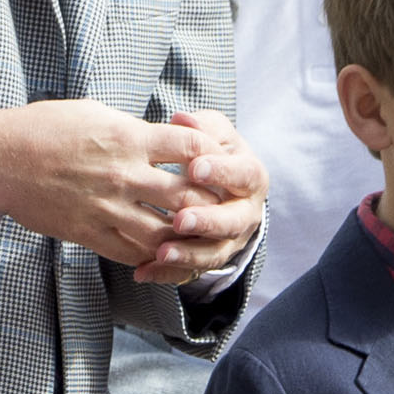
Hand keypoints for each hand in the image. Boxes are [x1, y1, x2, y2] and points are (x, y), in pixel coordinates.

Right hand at [0, 102, 266, 282]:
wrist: (1, 160)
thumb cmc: (46, 129)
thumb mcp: (96, 114)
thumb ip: (134, 130)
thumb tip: (163, 138)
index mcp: (128, 138)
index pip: (190, 146)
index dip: (211, 154)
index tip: (217, 160)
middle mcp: (123, 175)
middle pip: (186, 196)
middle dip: (208, 203)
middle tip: (220, 206)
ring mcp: (107, 208)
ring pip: (163, 233)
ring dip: (184, 237)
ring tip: (195, 236)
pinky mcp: (90, 233)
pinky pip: (131, 253)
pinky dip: (152, 256)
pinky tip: (162, 253)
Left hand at [131, 111, 267, 285]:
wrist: (220, 186)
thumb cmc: (214, 153)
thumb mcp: (212, 134)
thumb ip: (200, 128)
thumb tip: (182, 119)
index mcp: (251, 177)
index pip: (243, 175)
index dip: (221, 172)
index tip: (194, 168)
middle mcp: (246, 213)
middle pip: (232, 222)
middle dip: (206, 222)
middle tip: (180, 219)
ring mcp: (229, 240)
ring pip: (214, 254)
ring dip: (188, 255)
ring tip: (161, 253)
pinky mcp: (209, 258)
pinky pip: (190, 273)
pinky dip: (166, 274)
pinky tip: (143, 271)